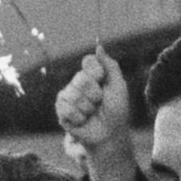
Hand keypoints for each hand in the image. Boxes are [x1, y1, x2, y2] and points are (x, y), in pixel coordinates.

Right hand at [54, 50, 137, 180]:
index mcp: (91, 74)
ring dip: (88, 108)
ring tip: (91, 113)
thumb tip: (98, 46)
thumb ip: (110, 65)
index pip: (88, 62)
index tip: (104, 83)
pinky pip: (66, 108)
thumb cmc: (117, 110)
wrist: (110, 134)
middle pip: (81, 79)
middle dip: (95, 94)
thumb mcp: (119, 86)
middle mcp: (77, 82)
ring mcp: (67, 96)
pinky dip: (79, 117)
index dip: (98, 73)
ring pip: (74, 95)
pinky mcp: (61, 111)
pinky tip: (83, 120)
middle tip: (99, 103)